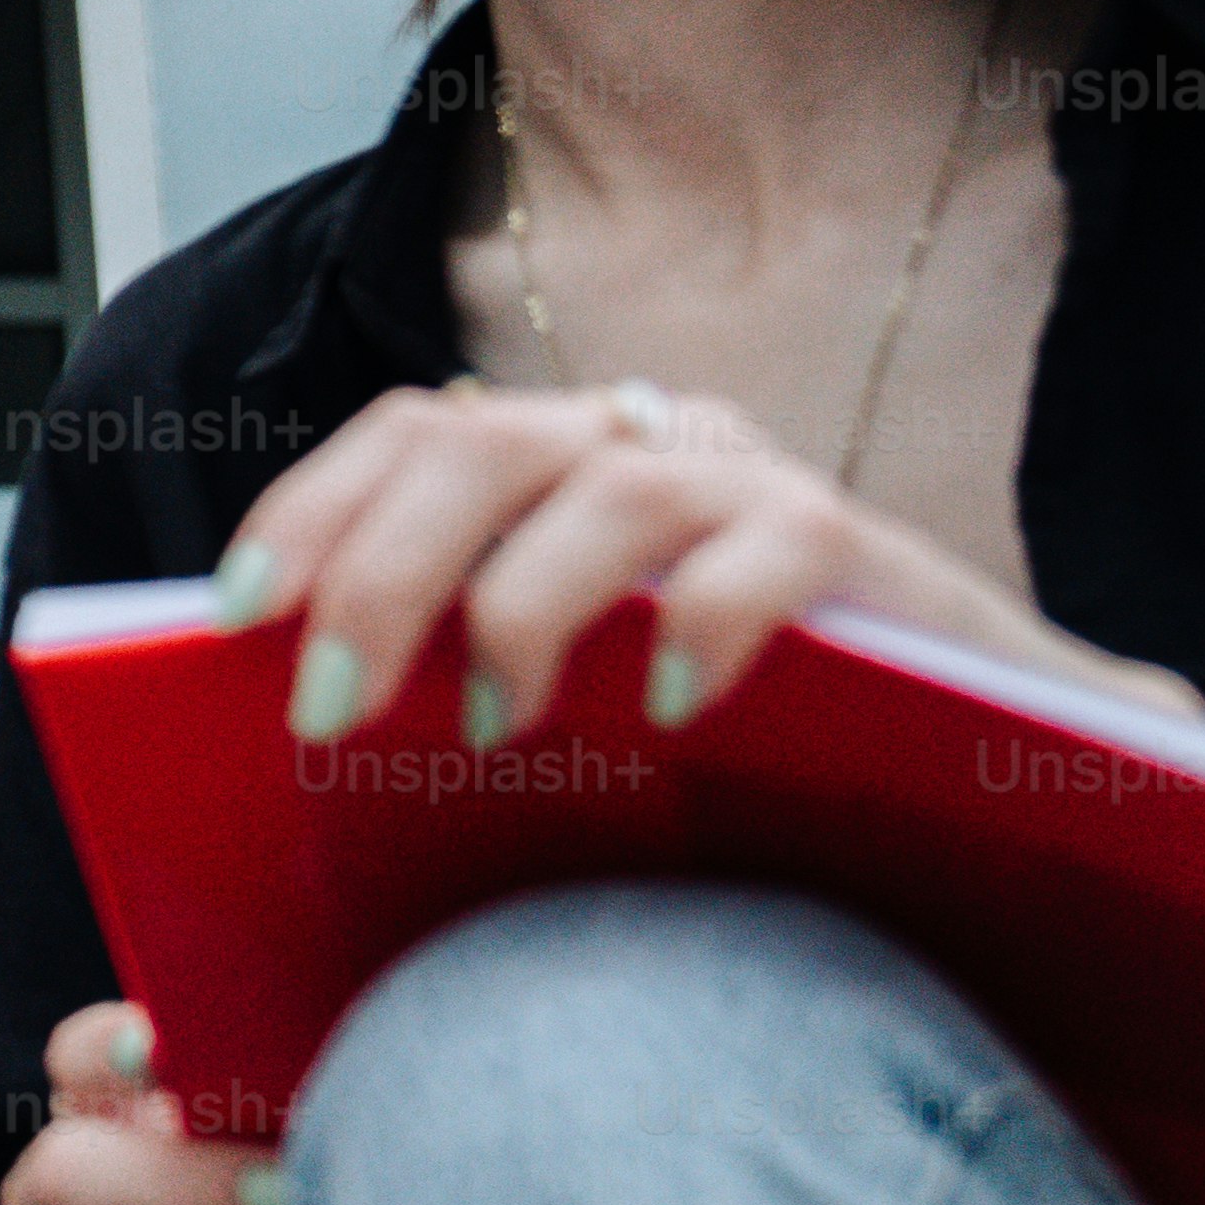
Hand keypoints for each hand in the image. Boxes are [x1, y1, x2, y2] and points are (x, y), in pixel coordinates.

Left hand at [228, 378, 1200, 750]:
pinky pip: (768, 549)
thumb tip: (294, 756)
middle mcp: (645, 446)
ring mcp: (754, 486)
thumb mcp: (571, 714)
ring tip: (497, 727)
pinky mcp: (865, 550)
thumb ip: (455, 699)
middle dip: (379, 569)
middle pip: (477, 443)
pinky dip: (699, 624)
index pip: (407, 434)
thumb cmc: (728, 750)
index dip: (310, 510)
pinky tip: (666, 711)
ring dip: (522, 607)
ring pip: (607, 487)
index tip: (231, 616)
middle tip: (326, 709)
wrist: (974, 770)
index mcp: (555, 468)